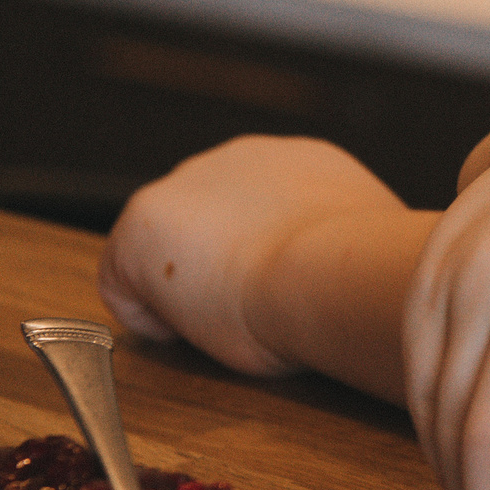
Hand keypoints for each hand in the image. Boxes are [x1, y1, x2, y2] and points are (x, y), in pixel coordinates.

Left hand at [100, 136, 404, 377]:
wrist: (330, 270)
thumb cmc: (360, 275)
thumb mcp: (364, 252)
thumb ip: (343, 248)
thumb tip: (350, 275)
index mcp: (304, 163)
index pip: (262, 206)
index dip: (262, 254)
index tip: (273, 292)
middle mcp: (241, 159)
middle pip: (209, 219)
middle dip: (217, 263)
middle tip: (243, 312)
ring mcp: (186, 184)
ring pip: (166, 247)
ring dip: (184, 284)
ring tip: (220, 322)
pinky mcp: (141, 222)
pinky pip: (125, 280)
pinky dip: (149, 313)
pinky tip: (187, 330)